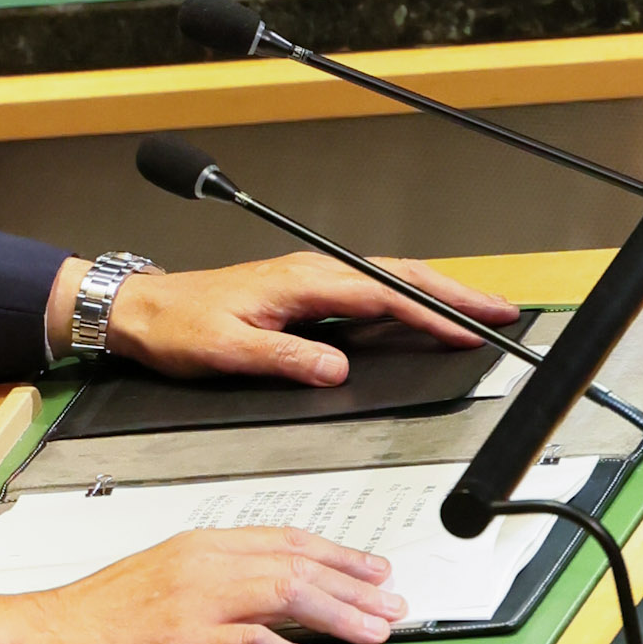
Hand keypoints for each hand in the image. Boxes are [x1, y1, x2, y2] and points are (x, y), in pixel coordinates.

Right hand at [0, 527, 404, 643]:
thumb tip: (258, 597)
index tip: (374, 569)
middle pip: (297, 564)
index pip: (285, 541)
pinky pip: (251, 642)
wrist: (42, 635)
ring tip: (374, 632)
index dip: (337, 555)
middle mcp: (204, 563)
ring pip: (285, 594)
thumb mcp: (159, 582)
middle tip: (393, 603)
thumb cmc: (94, 616)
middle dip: (353, 584)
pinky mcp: (183, 639)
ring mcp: (195, 600)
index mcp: (200, 546)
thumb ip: (209, 582)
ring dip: (338, 614)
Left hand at [48, 250, 516, 385]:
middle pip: (398, 276)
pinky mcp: (303, 294)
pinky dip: (404, 298)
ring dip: (435, 292)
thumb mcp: (227, 349)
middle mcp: (310, 273)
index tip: (468, 328)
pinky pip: (368, 291)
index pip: (381, 294)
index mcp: (300, 281)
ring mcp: (309, 281)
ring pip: (387, 280)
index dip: (430, 312)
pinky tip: (419, 314)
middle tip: (501, 312)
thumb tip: (335, 369)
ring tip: (477, 312)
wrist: (140, 310)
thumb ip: (285, 359)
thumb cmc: (176, 325)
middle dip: (454, 292)